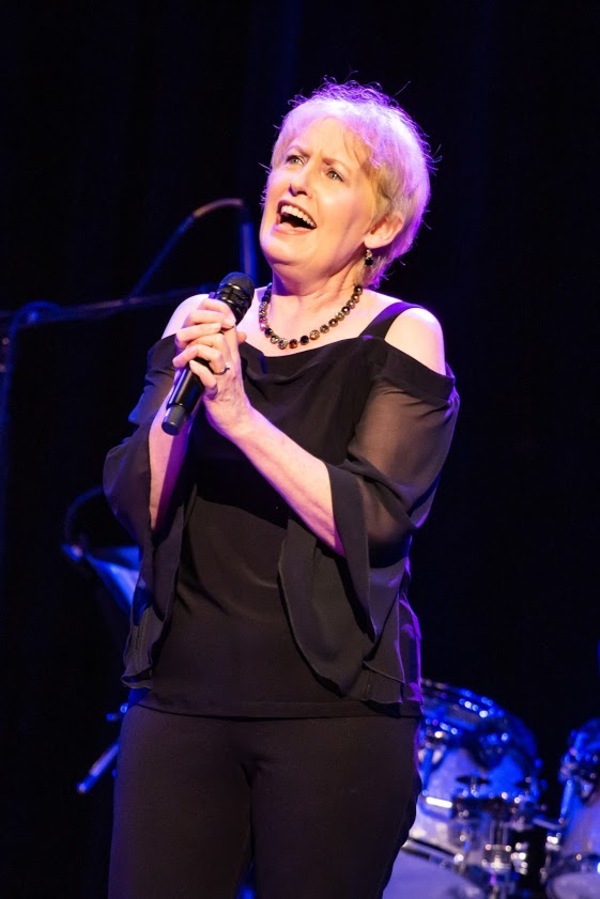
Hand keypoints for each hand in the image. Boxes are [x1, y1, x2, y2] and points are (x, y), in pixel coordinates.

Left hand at [172, 297, 250, 435]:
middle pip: (219, 334)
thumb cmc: (229, 393)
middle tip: (186, 341)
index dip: (216, 313)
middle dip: (200, 333)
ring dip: (196, 350)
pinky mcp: (216, 393)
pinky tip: (190, 369)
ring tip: (184, 358)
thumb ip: (227, 349)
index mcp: (232, 355)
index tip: (201, 314)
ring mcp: (224, 377)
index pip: (228, 325)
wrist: (239, 420)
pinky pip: (209, 378)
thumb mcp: (230, 367)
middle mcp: (230, 363)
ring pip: (215, 353)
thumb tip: (228, 332)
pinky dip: (198, 370)